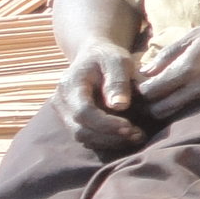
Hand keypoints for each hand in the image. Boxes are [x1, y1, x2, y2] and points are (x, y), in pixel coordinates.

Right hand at [55, 39, 145, 153]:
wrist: (94, 56)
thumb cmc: (108, 57)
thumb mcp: (118, 61)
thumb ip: (118, 81)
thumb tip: (120, 106)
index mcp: (70, 85)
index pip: (83, 112)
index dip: (105, 124)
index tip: (130, 127)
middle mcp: (61, 102)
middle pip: (81, 129)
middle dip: (110, 136)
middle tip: (138, 135)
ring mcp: (63, 113)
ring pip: (83, 137)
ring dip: (110, 142)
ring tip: (137, 136)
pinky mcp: (71, 121)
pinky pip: (86, 137)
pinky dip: (106, 141)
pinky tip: (126, 136)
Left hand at [135, 14, 199, 120]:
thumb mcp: (194, 35)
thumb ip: (168, 54)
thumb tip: (144, 72)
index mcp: (189, 67)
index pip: (152, 91)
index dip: (140, 91)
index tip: (136, 85)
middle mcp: (199, 85)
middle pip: (162, 109)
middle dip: (149, 106)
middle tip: (145, 97)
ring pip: (177, 112)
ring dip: (166, 107)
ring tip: (161, 97)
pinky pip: (194, 106)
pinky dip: (183, 104)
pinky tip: (181, 95)